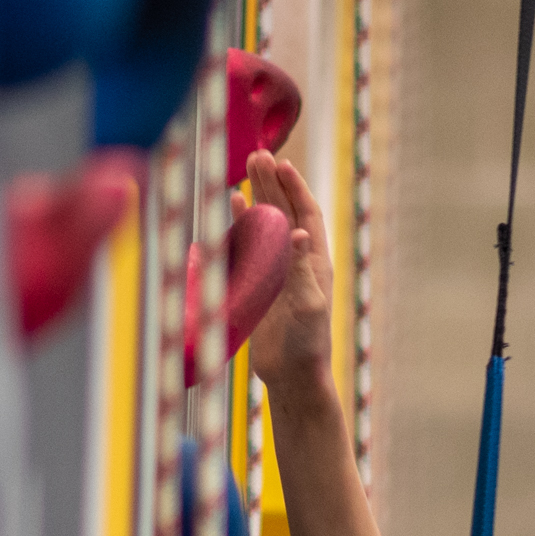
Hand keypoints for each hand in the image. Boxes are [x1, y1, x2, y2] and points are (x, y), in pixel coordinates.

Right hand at [241, 152, 334, 396]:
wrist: (293, 379)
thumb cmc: (308, 344)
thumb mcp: (309, 303)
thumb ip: (302, 267)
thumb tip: (302, 230)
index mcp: (314, 261)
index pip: (307, 213)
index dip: (295, 187)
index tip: (282, 164)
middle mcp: (294, 263)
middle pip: (281, 214)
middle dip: (269, 185)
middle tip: (255, 156)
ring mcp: (273, 276)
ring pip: (260, 232)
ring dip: (251, 206)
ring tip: (239, 181)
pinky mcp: (255, 291)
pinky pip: (241, 258)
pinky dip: (231, 239)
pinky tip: (220, 225)